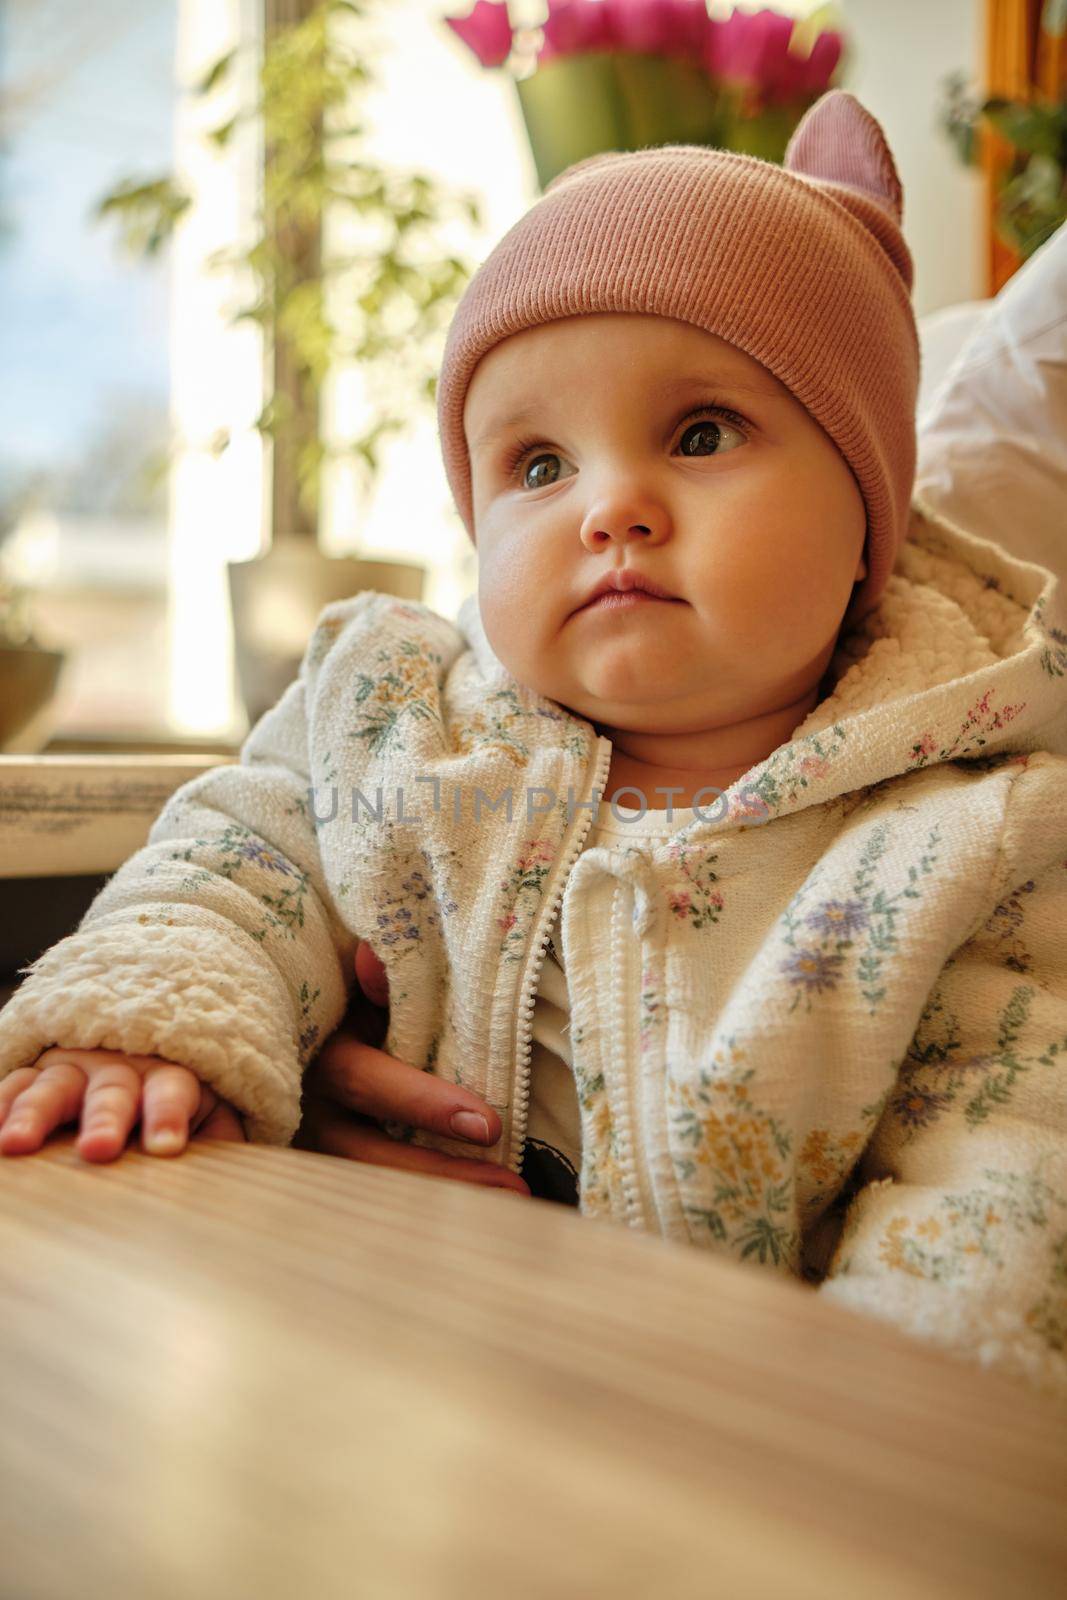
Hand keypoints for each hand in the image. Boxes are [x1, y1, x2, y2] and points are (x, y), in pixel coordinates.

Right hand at [0, 1046, 246, 1162]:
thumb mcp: (210, 1114)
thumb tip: (243, 1177)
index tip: (167, 1147)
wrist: (140, 1050)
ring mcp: (73, 1071)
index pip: (174, 1092)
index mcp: (169, 1078)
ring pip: (52, 1087)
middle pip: (112, 1090)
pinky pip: (13, 1087)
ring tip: (16, 1145)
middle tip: (99, 1149)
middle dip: (105, 1118)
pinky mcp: (36, 1078)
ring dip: (34, 1113)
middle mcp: (119, 1070)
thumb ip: (222, 1141)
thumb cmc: (176, 1102)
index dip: (170, 1116)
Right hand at [293, 940, 530, 1195]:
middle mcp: (315, 1108)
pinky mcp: (340, 1164)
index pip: (367, 1083)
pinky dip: (431, 1201)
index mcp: (319, 1055)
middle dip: (443, 1172)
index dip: (424, 1105)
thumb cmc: (349, 993)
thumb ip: (374, 973)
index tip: (488, 1125)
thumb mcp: (356, 977)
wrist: (317, 1018)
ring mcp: (323, 1143)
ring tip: (514, 1199)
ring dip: (445, 1194)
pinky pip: (385, 1190)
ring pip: (377, 1181)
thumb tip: (374, 959)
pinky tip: (486, 1208)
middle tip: (513, 1184)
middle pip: (371, 1154)